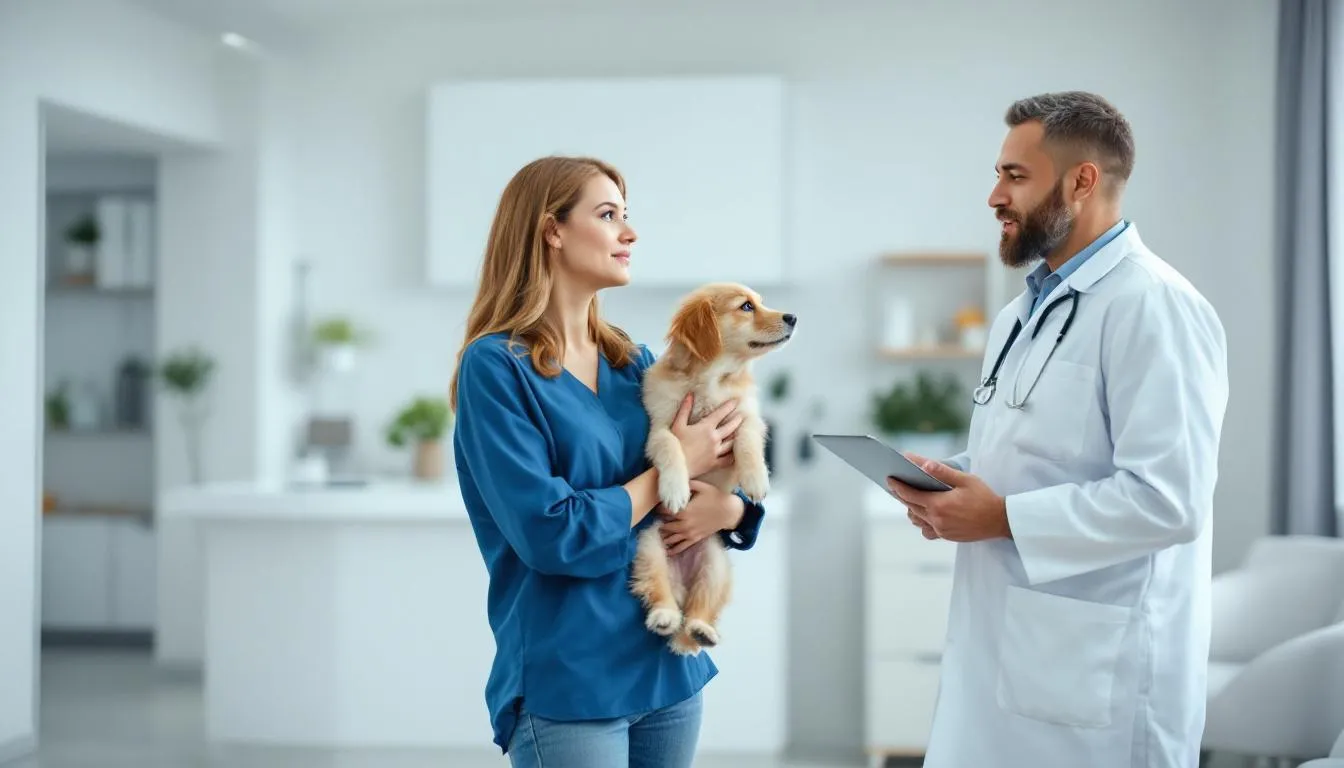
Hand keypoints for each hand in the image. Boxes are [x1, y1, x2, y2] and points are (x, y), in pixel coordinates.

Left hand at [658, 479, 744, 554]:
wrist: (729, 511)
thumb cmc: (715, 497)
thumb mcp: (701, 486)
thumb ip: (687, 484)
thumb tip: (677, 482)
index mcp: (684, 511)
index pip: (664, 511)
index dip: (659, 508)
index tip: (656, 506)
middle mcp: (684, 524)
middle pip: (665, 525)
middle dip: (659, 522)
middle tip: (655, 520)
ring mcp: (689, 533)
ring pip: (671, 537)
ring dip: (663, 536)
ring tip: (656, 535)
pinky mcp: (695, 538)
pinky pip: (682, 546)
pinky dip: (673, 550)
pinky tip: (666, 551)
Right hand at [671, 394, 740, 477]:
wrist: (675, 465)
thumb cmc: (675, 444)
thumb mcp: (677, 424)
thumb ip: (685, 409)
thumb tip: (690, 395)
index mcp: (706, 427)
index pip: (721, 414)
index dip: (729, 406)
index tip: (736, 401)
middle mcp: (714, 438)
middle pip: (730, 427)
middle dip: (737, 420)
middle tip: (742, 416)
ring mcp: (715, 451)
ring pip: (732, 443)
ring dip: (737, 436)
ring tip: (741, 432)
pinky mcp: (714, 463)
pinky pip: (728, 460)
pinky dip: (733, 456)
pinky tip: (737, 454)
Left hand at [887, 453, 1010, 542]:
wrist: (1000, 521)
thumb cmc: (984, 497)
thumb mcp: (965, 479)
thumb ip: (942, 472)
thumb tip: (923, 463)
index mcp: (939, 504)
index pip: (911, 494)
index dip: (898, 486)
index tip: (889, 479)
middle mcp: (937, 520)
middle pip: (911, 506)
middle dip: (901, 495)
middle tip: (895, 485)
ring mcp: (941, 530)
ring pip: (917, 520)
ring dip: (911, 509)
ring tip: (909, 498)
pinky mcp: (946, 536)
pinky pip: (927, 531)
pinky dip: (922, 522)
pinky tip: (924, 515)